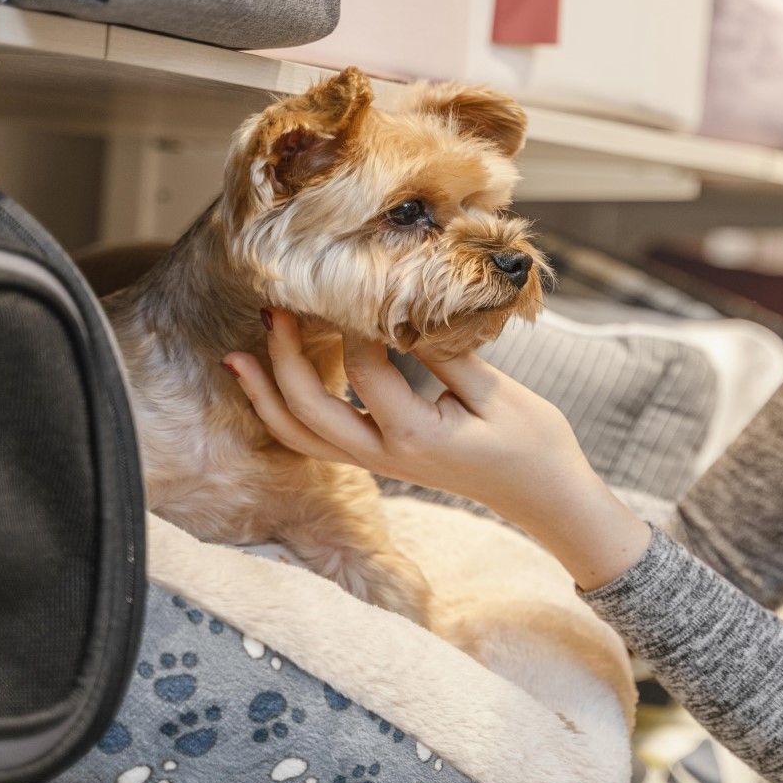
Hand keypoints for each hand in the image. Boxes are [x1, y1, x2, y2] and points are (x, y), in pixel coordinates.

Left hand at [223, 309, 651, 589]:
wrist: (545, 496)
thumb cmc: (533, 443)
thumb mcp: (498, 393)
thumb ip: (445, 354)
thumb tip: (405, 314)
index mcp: (415, 433)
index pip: (365, 371)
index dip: (357, 326)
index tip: (361, 286)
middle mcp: (385, 453)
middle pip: (309, 410)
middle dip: (282, 358)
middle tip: (274, 309)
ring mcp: (379, 462)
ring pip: (302, 435)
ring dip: (266, 395)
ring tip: (237, 357)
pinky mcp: (381, 460)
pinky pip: (318, 443)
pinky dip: (287, 415)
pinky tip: (273, 387)